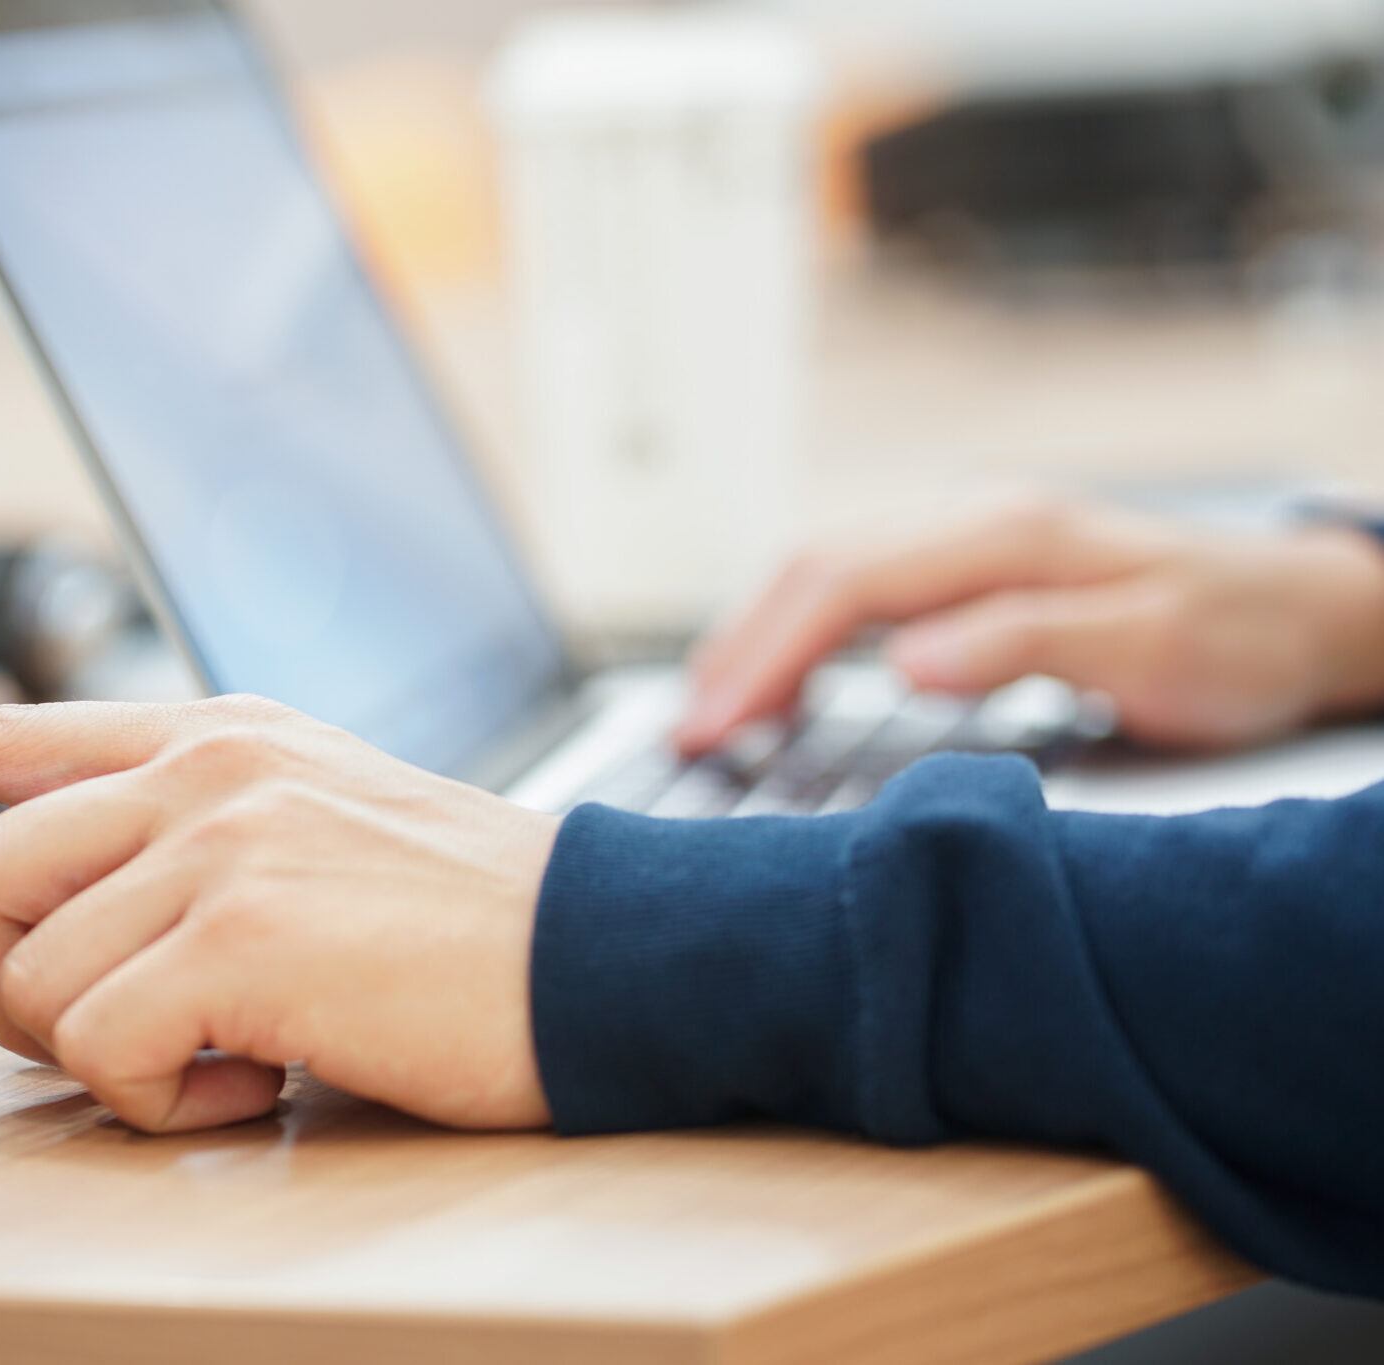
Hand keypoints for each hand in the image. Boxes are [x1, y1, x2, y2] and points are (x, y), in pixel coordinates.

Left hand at [0, 698, 560, 1133]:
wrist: (602, 952)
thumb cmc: (466, 913)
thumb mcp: (318, 820)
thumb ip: (194, 826)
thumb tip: (85, 888)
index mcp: (212, 732)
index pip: (3, 729)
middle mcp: (201, 769)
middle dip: (22, 985)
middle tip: (131, 1024)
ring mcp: (219, 843)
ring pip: (34, 981)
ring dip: (114, 1056)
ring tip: (234, 1053)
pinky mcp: (244, 935)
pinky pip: (102, 1052)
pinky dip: (167, 1101)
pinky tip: (262, 1079)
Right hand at [676, 496, 1383, 756]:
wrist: (1305, 609)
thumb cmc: (1240, 637)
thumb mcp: (1152, 650)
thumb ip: (1025, 646)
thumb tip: (902, 659)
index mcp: (1006, 537)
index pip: (843, 584)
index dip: (767, 656)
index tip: (714, 726)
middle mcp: (973, 519)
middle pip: (813, 565)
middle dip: (737, 647)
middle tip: (686, 730)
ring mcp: (968, 534)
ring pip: (824, 566)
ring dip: (757, 634)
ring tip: (713, 708)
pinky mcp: (970, 561)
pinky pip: (854, 581)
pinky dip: (799, 628)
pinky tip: (785, 675)